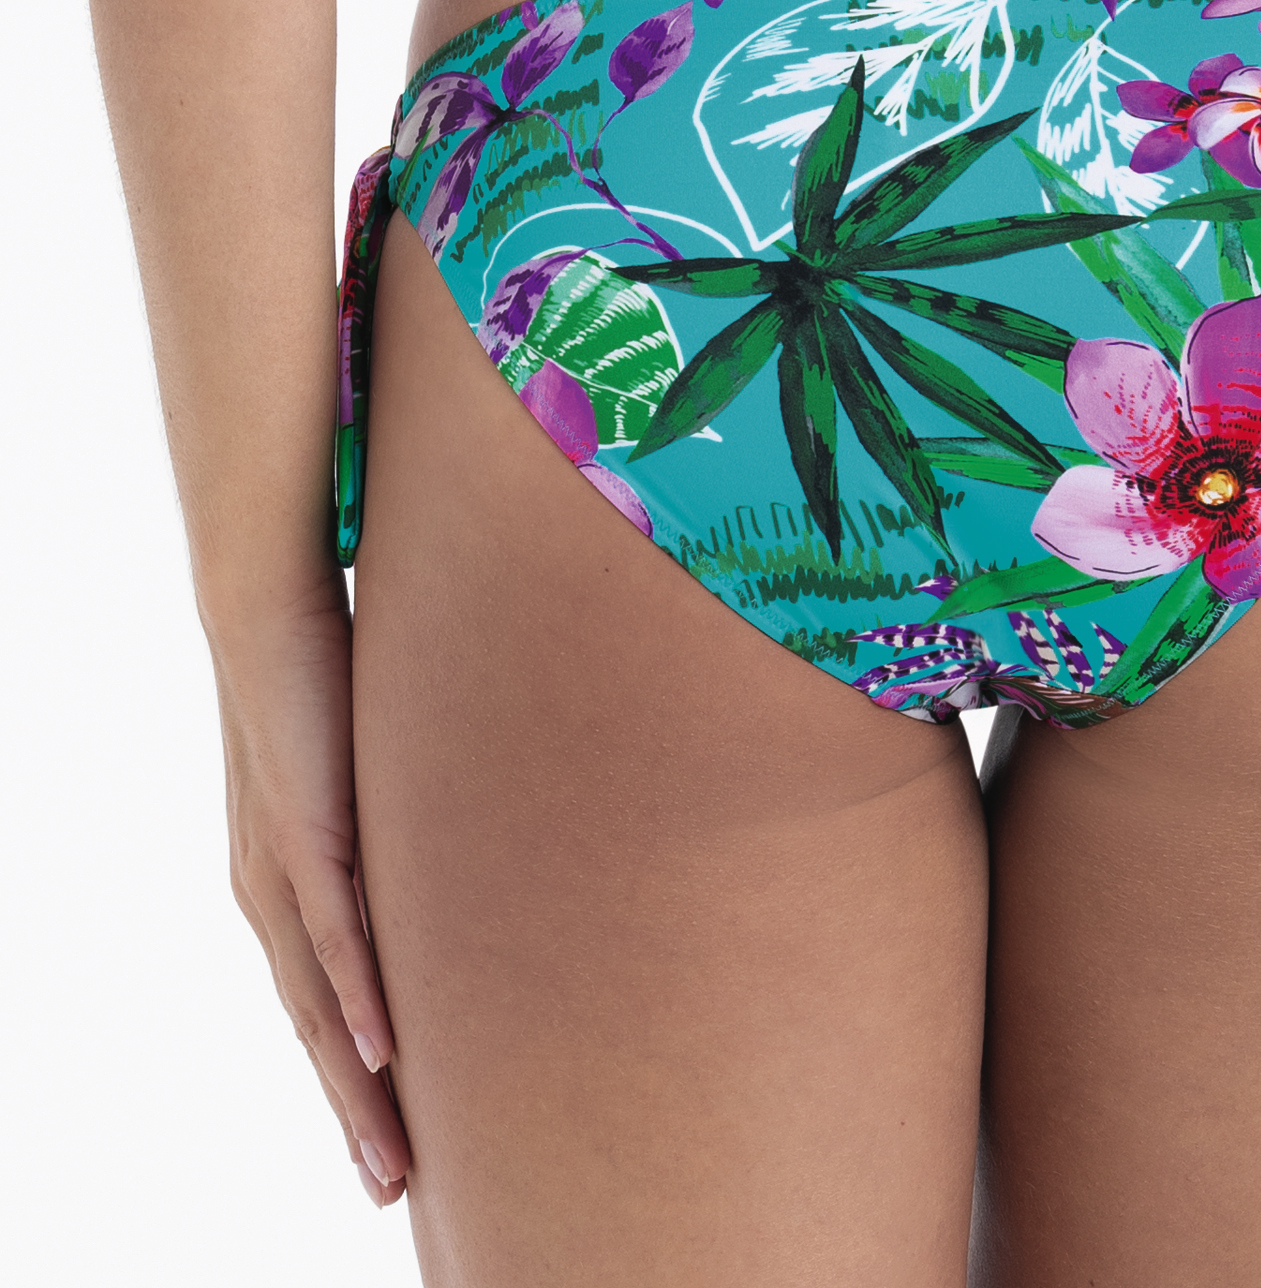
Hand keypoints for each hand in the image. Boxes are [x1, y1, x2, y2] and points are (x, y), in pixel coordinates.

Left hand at [212, 574, 410, 1204]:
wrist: (263, 609)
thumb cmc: (320, 677)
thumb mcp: (371, 768)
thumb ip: (399, 810)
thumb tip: (463, 827)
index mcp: (283, 881)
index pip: (320, 1001)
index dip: (351, 1076)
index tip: (389, 1136)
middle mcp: (269, 891)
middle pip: (315, 1028)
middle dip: (352, 1114)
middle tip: (390, 1186)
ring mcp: (280, 867)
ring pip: (319, 1004)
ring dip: (354, 1087)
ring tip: (388, 1154)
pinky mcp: (300, 832)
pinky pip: (331, 933)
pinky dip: (358, 997)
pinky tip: (383, 1049)